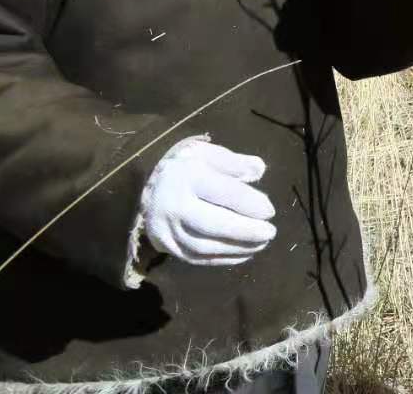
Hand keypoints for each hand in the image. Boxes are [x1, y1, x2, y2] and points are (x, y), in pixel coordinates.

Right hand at [139, 139, 275, 266]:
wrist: (143, 185)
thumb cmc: (184, 167)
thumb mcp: (207, 153)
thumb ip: (234, 162)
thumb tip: (259, 169)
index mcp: (186, 175)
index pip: (223, 192)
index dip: (250, 204)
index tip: (270, 211)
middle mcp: (173, 203)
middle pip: (212, 223)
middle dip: (245, 231)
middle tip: (270, 233)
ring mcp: (166, 228)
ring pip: (204, 245)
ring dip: (236, 248)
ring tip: (261, 244)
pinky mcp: (164, 245)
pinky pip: (196, 258)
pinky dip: (222, 259)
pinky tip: (243, 254)